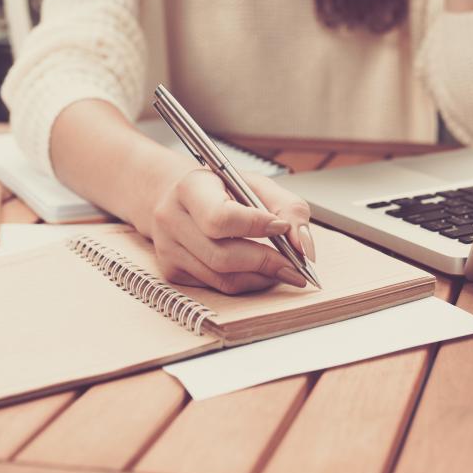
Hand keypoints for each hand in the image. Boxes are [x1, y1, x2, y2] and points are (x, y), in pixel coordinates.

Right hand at [141, 168, 316, 293]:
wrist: (181, 198)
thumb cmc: (222, 190)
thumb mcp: (257, 185)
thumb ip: (289, 209)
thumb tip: (305, 248)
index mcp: (191, 188)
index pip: (221, 217)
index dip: (255, 226)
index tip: (281, 228)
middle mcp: (171, 218)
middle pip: (222, 255)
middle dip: (266, 262)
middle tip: (295, 266)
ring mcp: (167, 249)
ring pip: (221, 277)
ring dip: (260, 277)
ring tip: (282, 269)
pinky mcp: (171, 272)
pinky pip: (216, 287)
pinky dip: (245, 283)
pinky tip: (258, 272)